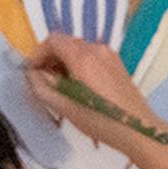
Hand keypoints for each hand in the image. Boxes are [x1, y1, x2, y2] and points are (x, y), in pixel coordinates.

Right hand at [25, 34, 167, 158]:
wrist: (136, 128)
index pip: (54, 41)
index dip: (37, 54)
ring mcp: (109, 55)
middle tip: (42, 81)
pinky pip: (90, 56)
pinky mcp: (116, 63)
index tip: (31, 72)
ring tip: (59, 86)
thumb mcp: (64, 106)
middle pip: (66, 43)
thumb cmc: (98, 120)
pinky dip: (77, 64)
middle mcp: (97, 50)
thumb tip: (32, 74)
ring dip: (63, 62)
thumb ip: (42, 87)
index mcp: (83, 58)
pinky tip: (76, 85)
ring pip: (78, 50)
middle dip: (49, 58)